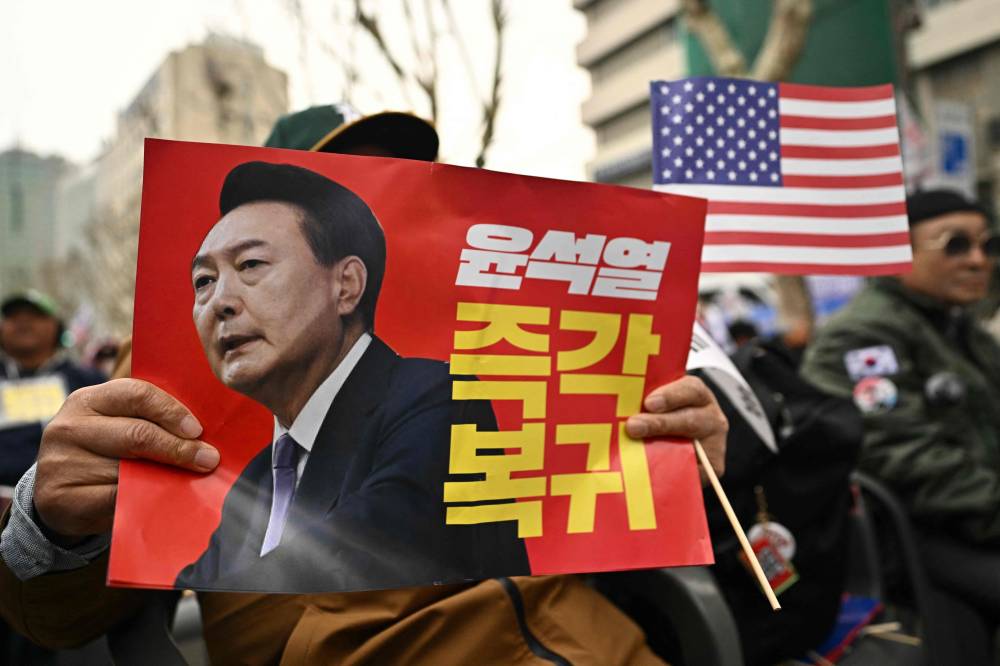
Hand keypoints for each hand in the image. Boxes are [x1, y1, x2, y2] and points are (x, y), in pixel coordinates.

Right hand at [33, 378, 218, 538]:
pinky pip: (114, 498)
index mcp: (88, 400)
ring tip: (189, 481)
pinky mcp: (59, 496)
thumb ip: (151, 422)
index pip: (136, 394)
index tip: (198, 430)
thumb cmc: (104, 454)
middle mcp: (68, 427)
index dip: (172, 411)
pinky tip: (160, 500)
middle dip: (179, 448)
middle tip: (208, 459)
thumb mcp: (120, 426)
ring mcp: (60, 462)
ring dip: (164, 476)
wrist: (62, 495)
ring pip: (127, 470)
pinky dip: (142, 499)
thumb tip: (202, 433)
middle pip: (136, 433)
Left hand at [624, 375, 727, 480]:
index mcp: (697, 395)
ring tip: (637, 454)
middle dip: (660, 424)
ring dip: (662, 451)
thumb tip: (612, 408)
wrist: (681, 442)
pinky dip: (670, 473)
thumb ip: (643, 402)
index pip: (690, 390)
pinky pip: (693, 472)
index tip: (648, 402)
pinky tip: (649, 473)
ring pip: (692, 448)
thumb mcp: (656, 403)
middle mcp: (711, 417)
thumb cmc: (660, 415)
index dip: (670, 396)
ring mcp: (714, 444)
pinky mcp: (712, 468)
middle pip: (690, 420)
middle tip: (633, 426)